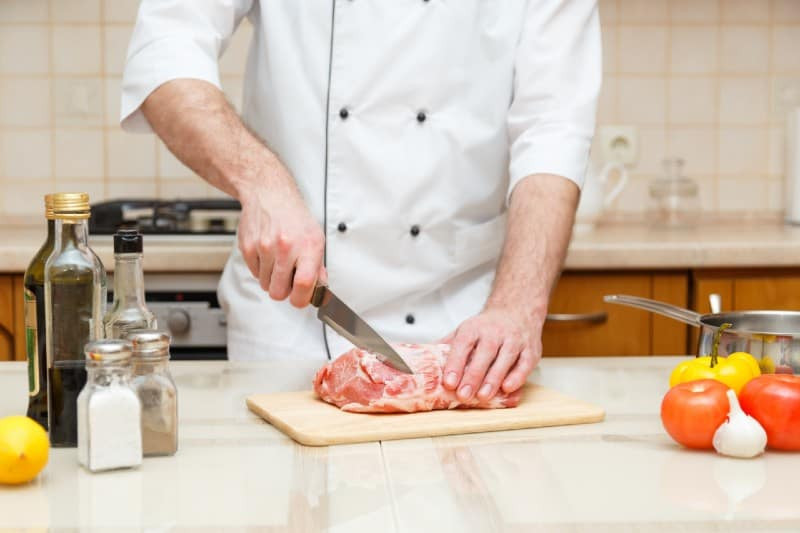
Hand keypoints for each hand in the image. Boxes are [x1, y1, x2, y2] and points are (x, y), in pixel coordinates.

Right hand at [237, 162, 325, 307]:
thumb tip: (320, 291)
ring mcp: (265, 247)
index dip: (301, 299)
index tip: (301, 298)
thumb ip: (318, 267)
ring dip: (272, 279)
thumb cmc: (294, 217)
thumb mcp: (315, 238)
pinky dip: (261, 269)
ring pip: (265, 285)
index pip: (304, 284)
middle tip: (288, 280)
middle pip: (279, 292)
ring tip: (278, 262)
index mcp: (308, 246)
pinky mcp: (248, 247)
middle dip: (284, 291)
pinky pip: (254, 273)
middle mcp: (286, 246)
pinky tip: (267, 254)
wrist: (269, 194)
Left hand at [441, 306, 542, 400]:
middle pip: (484, 353)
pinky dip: (518, 377)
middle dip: (473, 376)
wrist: (517, 311)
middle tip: (464, 395)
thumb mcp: (464, 331)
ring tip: (483, 396)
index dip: (455, 364)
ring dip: (494, 379)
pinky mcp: (531, 350)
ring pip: (505, 358)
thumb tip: (422, 361)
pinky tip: (508, 388)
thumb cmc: (486, 328)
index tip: (448, 382)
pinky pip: (525, 363)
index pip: (463, 344)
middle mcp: (495, 332)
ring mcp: (514, 340)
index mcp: (474, 328)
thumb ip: (446, 346)